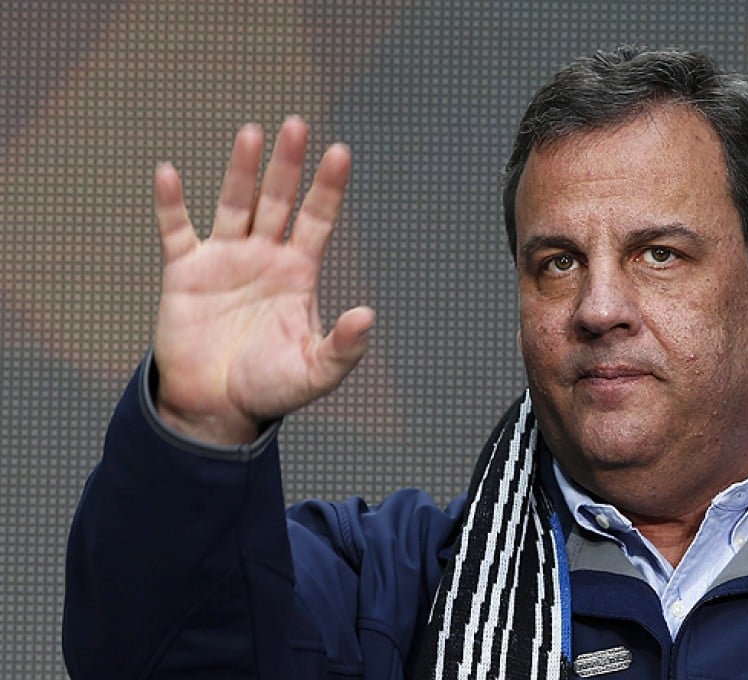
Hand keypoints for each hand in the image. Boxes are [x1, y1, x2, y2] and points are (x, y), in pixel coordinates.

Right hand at [152, 117, 373, 444]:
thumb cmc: (270, 388)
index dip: (328, 187)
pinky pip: (176, 231)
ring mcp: (225, 260)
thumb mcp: (316, 372)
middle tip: (297, 125)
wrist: (216, 408)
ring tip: (252, 132)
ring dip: (241, 170)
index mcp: (298, 273)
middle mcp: (264, 256)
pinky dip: (171, 204)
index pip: (317, 219)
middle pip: (278, 200)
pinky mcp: (185, 273)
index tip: (340, 151)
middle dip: (288, 164)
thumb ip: (343, 347)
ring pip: (235, 204)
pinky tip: (168, 172)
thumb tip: (367, 316)